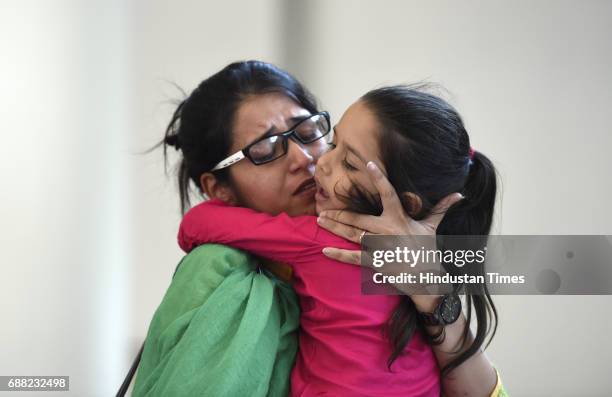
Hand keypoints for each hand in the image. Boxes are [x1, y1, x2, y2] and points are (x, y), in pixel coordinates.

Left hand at [317, 161, 462, 310]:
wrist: (428, 279)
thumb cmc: (428, 251)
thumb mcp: (432, 228)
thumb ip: (441, 209)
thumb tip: (460, 194)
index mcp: (399, 218)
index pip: (388, 193)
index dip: (379, 177)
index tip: (369, 164)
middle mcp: (387, 230)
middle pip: (358, 218)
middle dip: (338, 213)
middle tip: (322, 209)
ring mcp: (380, 247)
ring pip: (351, 234)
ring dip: (334, 228)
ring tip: (320, 221)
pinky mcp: (376, 262)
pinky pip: (354, 257)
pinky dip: (339, 254)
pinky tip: (325, 250)